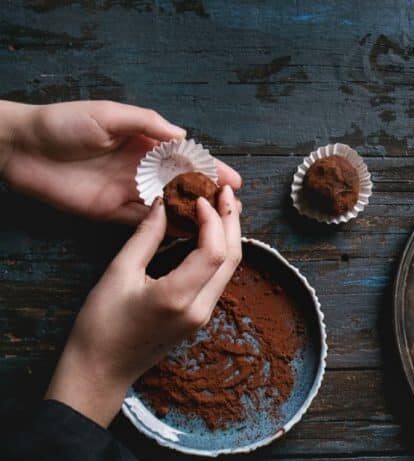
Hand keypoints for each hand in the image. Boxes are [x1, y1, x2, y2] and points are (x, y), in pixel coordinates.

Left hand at [0, 100, 241, 224]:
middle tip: (233, 208)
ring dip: (192, 215)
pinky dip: (165, 229)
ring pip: (169, 206)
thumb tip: (184, 136)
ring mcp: (128, 192)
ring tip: (219, 226)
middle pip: (183, 185)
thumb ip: (147, 123)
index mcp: (144, 143)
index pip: (186, 158)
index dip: (210, 168)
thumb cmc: (63, 123)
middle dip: (209, 195)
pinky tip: (187, 235)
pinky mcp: (111, 212)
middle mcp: (141, 169)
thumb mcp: (109, 114)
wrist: (21, 148)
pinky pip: (145, 223)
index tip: (233, 180)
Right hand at [46, 186, 241, 426]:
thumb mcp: (118, 274)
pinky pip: (218, 279)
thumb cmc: (101, 326)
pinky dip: (219, 252)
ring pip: (229, 269)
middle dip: (232, 222)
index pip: (214, 251)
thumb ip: (145, 238)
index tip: (200, 197)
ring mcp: (203, 316)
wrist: (101, 371)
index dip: (213, 219)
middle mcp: (200, 309)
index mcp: (178, 298)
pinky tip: (210, 233)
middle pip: (232, 259)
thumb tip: (163, 205)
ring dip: (228, 236)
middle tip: (226, 192)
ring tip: (221, 206)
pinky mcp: (199, 318)